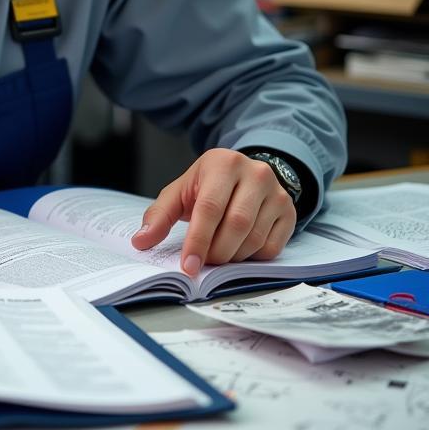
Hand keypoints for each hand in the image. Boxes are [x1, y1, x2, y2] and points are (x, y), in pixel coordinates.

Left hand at [130, 147, 296, 276]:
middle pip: (235, 225)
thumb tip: (141, 241)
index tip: (188, 266)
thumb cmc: (207, 184)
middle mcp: (255, 173)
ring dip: (232, 256)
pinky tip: (238, 249)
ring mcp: (277, 192)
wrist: (243, 174)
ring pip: (254, 238)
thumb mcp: (181, 191)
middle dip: (215, 251)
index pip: (210, 208)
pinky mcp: (290, 211)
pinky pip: (272, 247)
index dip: (198, 240)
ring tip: (217, 254)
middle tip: (202, 262)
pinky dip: (251, 257)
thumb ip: (159, 215)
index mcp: (223, 163)